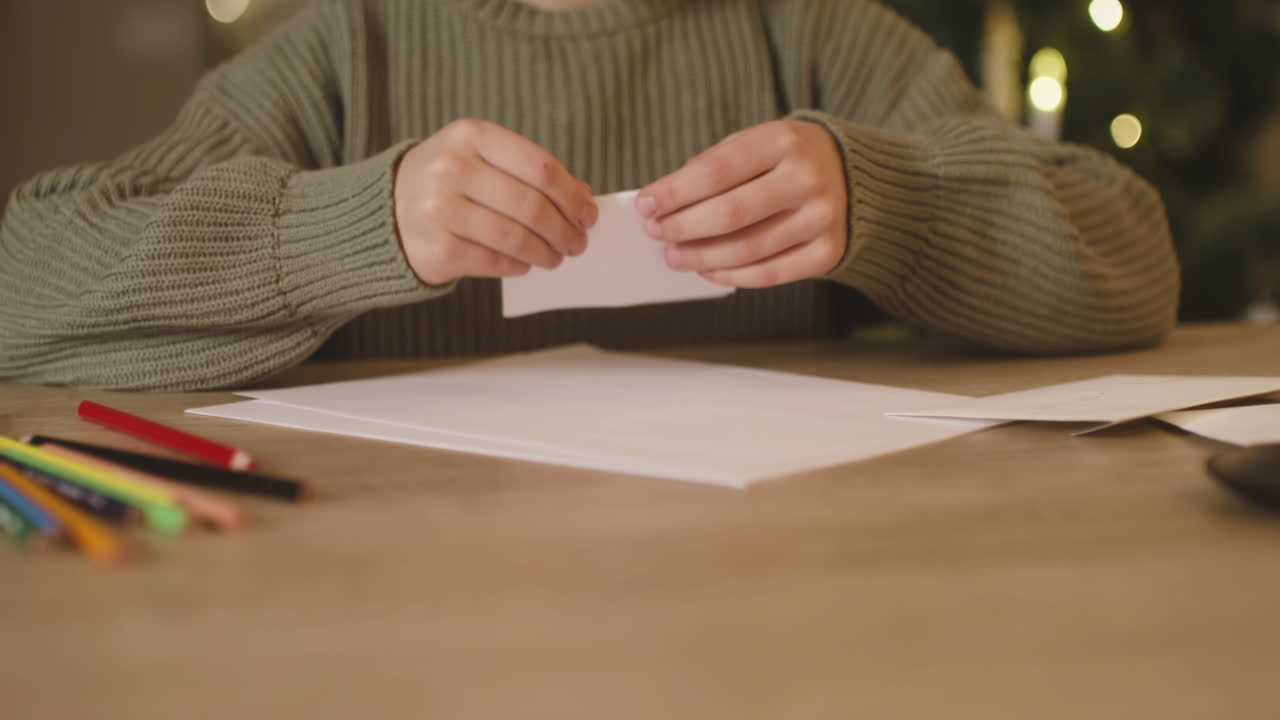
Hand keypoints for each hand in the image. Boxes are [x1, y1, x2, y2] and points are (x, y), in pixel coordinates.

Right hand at [393, 118, 598, 285]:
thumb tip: (583, 198)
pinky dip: (518, 265)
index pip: (539, 166)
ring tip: (556, 257)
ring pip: (515, 238)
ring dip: (545, 252)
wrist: (387, 210)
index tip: (588, 214)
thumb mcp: (483, 159)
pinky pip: (494, 261)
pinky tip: (525, 263)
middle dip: (563, 229)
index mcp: (470, 135)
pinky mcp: (437, 248)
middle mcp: (451, 168)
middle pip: (531, 205)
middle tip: (577, 243)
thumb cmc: (449, 182)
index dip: (571, 195)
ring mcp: (440, 210)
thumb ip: (530, 173)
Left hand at [636, 120, 847, 287]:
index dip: (674, 192)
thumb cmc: (787, 159)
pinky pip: (769, 273)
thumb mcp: (757, 144)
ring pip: (746, 249)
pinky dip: (731, 275)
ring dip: (701, 256)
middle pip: (729, 213)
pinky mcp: (827, 252)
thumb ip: (713, 168)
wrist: (854, 175)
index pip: (716, 171)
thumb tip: (663, 205)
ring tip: (675, 256)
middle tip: (657, 233)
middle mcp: (807, 178)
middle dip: (683, 227)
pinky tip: (708, 269)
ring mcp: (821, 218)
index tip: (646, 205)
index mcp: (783, 140)